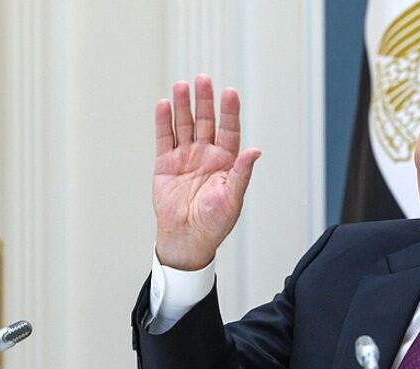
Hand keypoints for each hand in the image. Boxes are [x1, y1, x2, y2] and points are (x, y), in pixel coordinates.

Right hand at [153, 75, 260, 269]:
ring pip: (184, 125)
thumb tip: (255, 151)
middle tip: (203, 79)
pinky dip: (164, 122)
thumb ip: (242, 173)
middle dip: (204, 100)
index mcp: (226, 161)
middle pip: (205, 121)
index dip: (229, 111)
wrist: (187, 238)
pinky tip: (164, 105)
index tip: (229, 93)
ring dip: (183, 105)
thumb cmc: (214, 222)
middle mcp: (206, 154)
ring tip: (182, 86)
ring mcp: (185, 157)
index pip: (228, 129)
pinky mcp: (165, 164)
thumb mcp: (232, 198)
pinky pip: (165, 138)